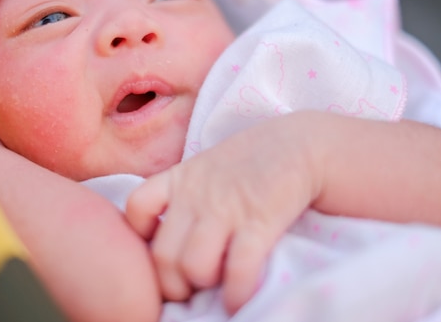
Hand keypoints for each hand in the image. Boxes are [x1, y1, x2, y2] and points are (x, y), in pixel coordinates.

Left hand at [126, 115, 321, 313]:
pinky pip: (238, 269)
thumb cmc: (254, 160)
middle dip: (172, 282)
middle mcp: (196, 195)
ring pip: (193, 266)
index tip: (161, 250)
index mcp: (180, 178)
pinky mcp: (259, 222)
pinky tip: (240, 297)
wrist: (303, 143)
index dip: (141, 238)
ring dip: (204, 285)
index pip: (136, 208)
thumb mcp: (208, 166)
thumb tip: (170, 235)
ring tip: (216, 286)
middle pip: (162, 254)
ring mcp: (226, 209)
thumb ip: (185, 193)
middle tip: (189, 287)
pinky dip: (237, 293)